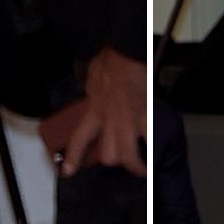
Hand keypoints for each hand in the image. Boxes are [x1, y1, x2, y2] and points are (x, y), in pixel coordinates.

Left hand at [62, 46, 146, 176]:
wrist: (125, 52)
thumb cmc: (110, 62)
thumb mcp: (92, 82)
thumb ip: (93, 96)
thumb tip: (94, 97)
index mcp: (94, 111)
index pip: (79, 140)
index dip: (73, 158)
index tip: (69, 171)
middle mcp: (109, 120)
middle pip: (109, 156)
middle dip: (112, 161)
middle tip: (116, 161)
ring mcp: (128, 121)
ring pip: (128, 155)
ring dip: (135, 165)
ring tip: (141, 170)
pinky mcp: (145, 116)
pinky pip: (149, 138)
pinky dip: (152, 145)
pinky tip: (154, 149)